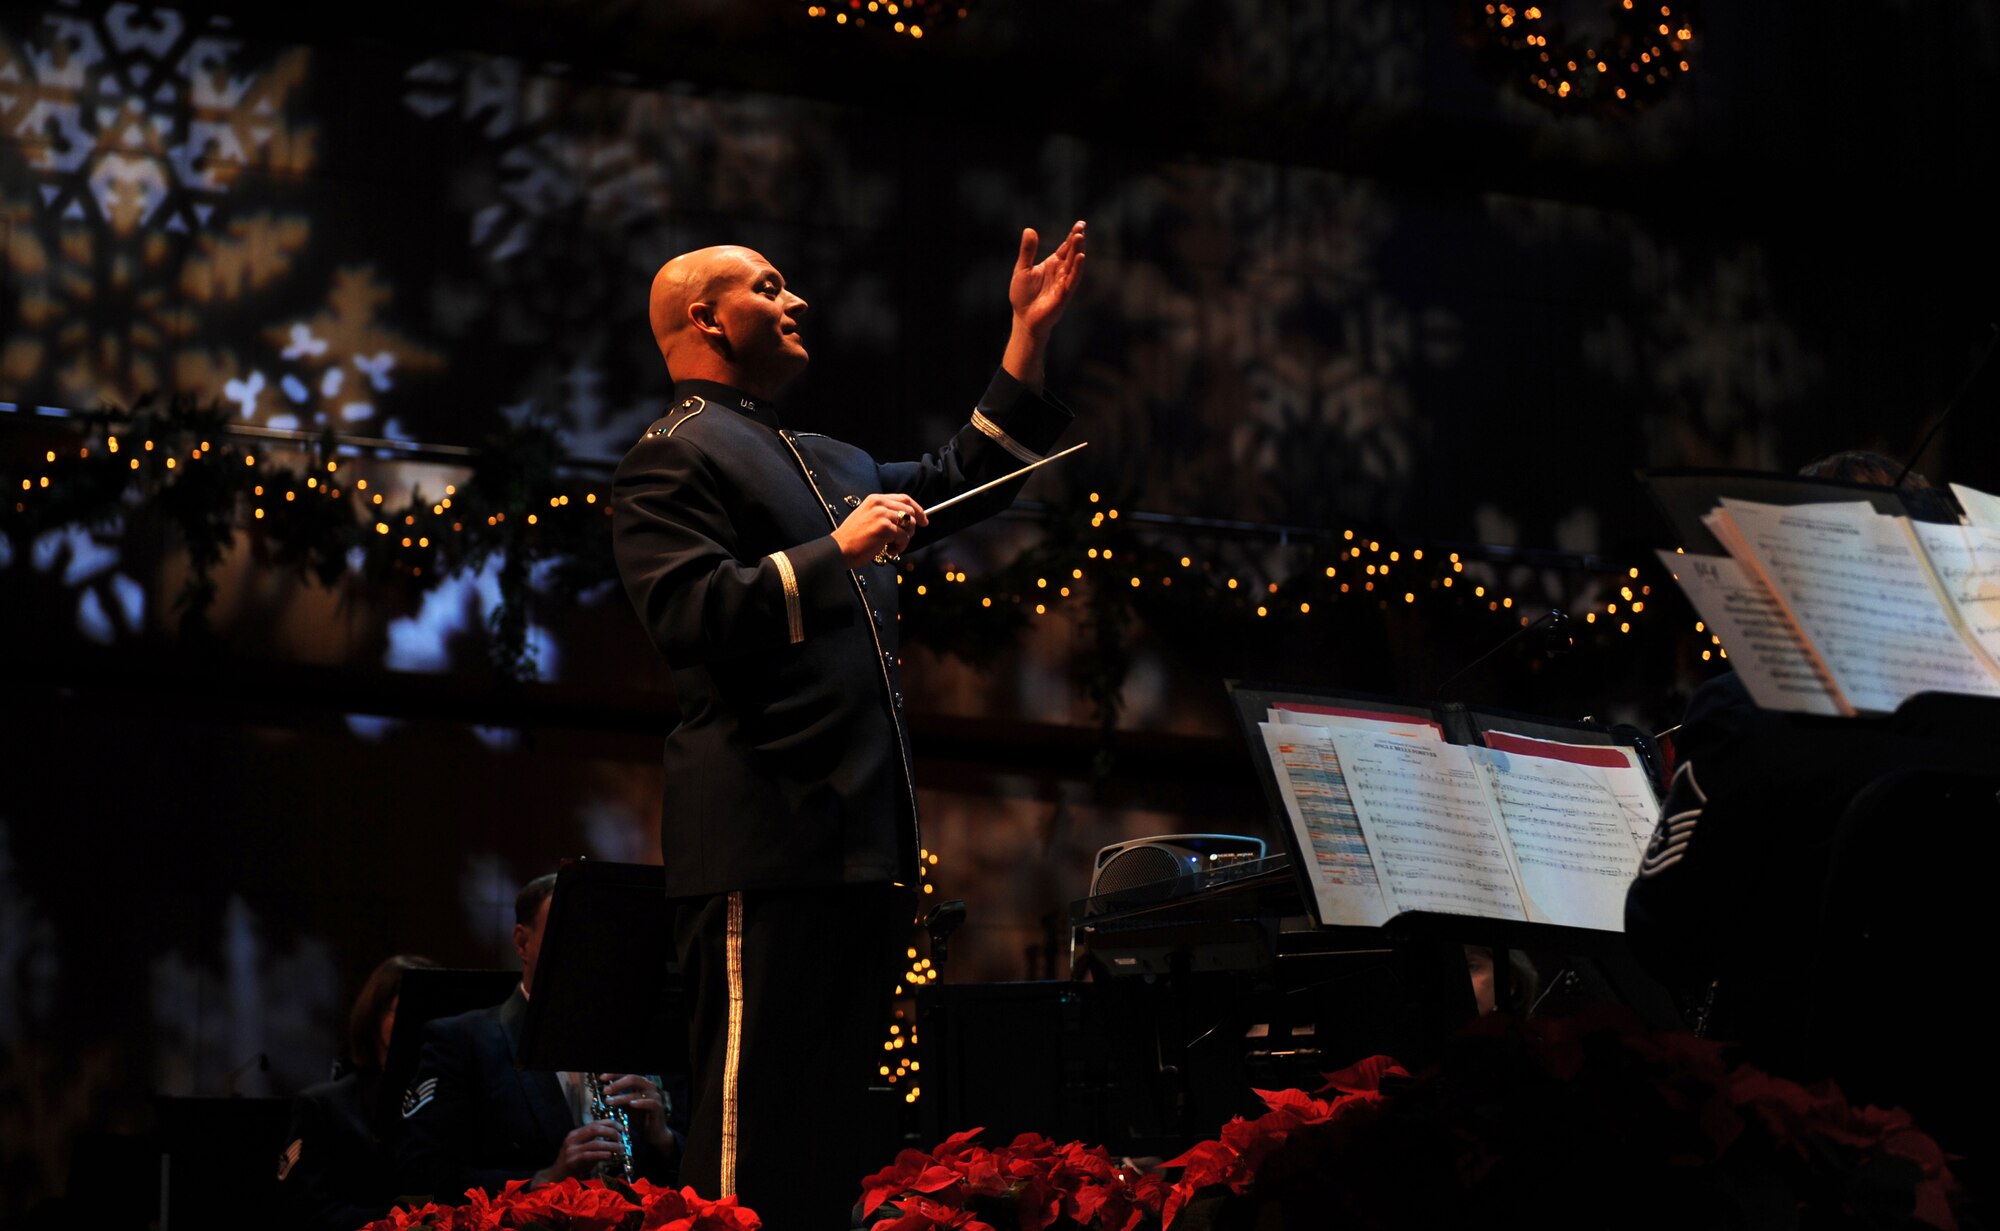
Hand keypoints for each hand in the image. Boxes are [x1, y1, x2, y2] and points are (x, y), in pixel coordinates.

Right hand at [534, 1121, 625, 1183]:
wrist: (556, 1177)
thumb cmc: (574, 1164)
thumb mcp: (585, 1151)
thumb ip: (596, 1144)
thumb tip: (615, 1140)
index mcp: (576, 1134)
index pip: (595, 1123)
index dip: (609, 1123)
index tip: (621, 1128)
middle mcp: (572, 1139)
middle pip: (595, 1129)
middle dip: (611, 1132)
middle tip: (621, 1139)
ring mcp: (571, 1149)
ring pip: (595, 1143)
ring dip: (611, 1145)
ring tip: (620, 1149)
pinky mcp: (571, 1161)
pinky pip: (589, 1155)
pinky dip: (601, 1154)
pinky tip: (610, 1155)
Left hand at [601, 1073, 676, 1156]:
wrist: (654, 1133)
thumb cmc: (641, 1118)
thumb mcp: (627, 1107)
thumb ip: (619, 1099)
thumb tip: (605, 1092)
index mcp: (641, 1084)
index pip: (627, 1074)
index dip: (615, 1074)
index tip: (602, 1078)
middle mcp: (649, 1087)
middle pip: (633, 1078)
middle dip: (617, 1084)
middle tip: (605, 1090)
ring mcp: (655, 1096)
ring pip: (637, 1092)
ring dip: (621, 1096)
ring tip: (609, 1101)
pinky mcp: (658, 1107)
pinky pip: (650, 1103)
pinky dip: (641, 1102)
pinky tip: (631, 1104)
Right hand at [832, 493, 927, 567]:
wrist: (838, 548)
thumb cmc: (852, 538)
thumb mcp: (867, 517)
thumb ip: (884, 513)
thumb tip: (906, 520)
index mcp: (875, 499)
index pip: (904, 499)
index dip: (917, 509)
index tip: (924, 519)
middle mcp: (879, 504)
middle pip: (910, 511)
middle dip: (912, 527)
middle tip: (905, 539)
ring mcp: (882, 515)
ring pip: (908, 525)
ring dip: (905, 539)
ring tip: (893, 546)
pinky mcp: (884, 528)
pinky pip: (903, 537)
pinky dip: (900, 546)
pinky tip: (889, 550)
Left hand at [1008, 220, 1086, 340]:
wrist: (1023, 318)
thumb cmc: (1023, 295)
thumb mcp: (1022, 269)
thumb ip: (1027, 251)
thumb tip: (1029, 229)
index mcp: (1053, 264)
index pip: (1066, 247)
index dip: (1072, 236)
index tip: (1080, 224)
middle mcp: (1061, 272)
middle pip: (1072, 253)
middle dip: (1077, 241)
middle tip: (1081, 227)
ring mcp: (1064, 283)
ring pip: (1074, 265)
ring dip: (1078, 251)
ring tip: (1080, 238)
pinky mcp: (1064, 294)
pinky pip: (1072, 280)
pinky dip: (1076, 269)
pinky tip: (1080, 257)